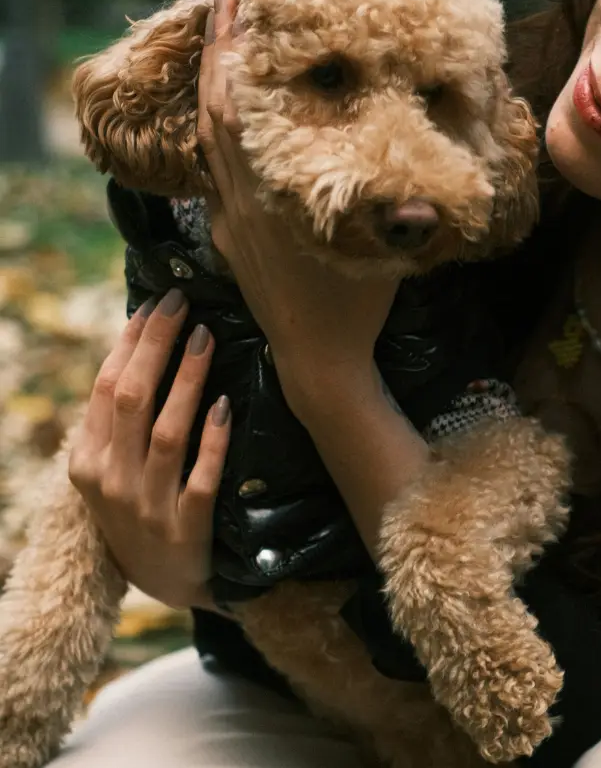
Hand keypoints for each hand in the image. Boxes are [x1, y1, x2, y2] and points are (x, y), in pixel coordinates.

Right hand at [68, 289, 230, 610]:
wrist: (168, 582)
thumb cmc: (143, 509)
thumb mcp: (115, 469)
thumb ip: (123, 420)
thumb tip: (147, 344)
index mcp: (89, 463)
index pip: (106, 389)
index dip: (130, 343)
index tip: (155, 303)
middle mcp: (113, 483)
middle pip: (132, 401)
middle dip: (156, 346)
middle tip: (182, 303)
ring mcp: (150, 507)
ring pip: (167, 434)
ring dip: (187, 382)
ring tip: (206, 338)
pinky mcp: (189, 529)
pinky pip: (202, 478)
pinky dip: (213, 442)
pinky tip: (226, 406)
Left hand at [196, 0, 398, 390]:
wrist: (317, 361)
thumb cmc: (357, 304)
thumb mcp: (388, 251)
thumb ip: (402, 210)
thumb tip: (434, 174)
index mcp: (270, 194)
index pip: (234, 109)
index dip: (230, 52)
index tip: (236, 0)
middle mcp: (238, 200)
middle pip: (211, 111)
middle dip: (217, 50)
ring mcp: (229, 220)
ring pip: (209, 140)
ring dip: (218, 88)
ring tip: (234, 44)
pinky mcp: (229, 237)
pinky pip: (219, 172)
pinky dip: (224, 132)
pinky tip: (246, 117)